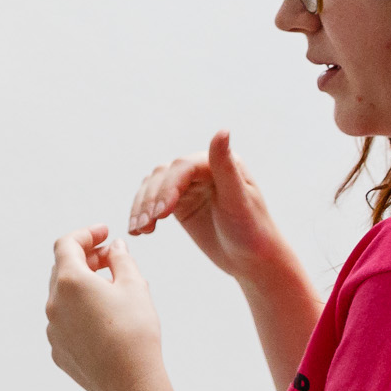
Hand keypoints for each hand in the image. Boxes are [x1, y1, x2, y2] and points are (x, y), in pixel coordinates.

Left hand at [45, 226, 172, 390]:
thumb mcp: (135, 286)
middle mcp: (54, 303)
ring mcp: (52, 329)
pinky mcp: (58, 350)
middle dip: (86, 258)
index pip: (67, 244)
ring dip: (83, 286)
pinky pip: (66, 322)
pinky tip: (104, 319)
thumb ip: (121, 259)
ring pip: (63, 297)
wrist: (131, 384)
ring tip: (112, 290)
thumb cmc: (135, 331)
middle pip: (63, 269)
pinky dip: (80, 311)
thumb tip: (114, 247)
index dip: (86, 234)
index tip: (105, 233)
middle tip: (111, 258)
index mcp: (69, 281)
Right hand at [127, 129, 298, 281]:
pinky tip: (137, 231)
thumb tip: (222, 130)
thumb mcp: (238, 199)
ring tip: (141, 229)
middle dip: (152, 199)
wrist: (253, 260)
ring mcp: (188, 187)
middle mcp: (201, 170)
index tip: (162, 213)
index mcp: (219, 163)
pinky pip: (153, 203)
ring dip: (142, 207)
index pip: (183, 167)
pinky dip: (141, 215)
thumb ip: (225, 166)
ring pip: (153, 187)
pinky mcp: (178, 204)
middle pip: (163, 176)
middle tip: (148, 224)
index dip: (169, 186)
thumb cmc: (252, 230)